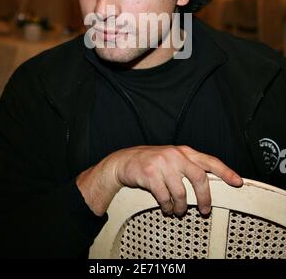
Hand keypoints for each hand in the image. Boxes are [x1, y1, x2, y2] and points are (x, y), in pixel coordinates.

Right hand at [76, 145, 242, 216]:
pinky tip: (166, 209)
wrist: (124, 161)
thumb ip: (188, 166)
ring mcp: (162, 164)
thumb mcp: (172, 159)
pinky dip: (167, 207)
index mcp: (184, 151)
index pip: (209, 160)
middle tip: (204, 210)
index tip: (238, 182)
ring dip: (181, 207)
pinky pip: (164, 197)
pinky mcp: (150, 174)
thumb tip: (207, 183)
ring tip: (178, 212)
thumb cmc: (152, 162)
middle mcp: (175, 155)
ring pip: (181, 192)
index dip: (226, 171)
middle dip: (204, 198)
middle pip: (199, 177)